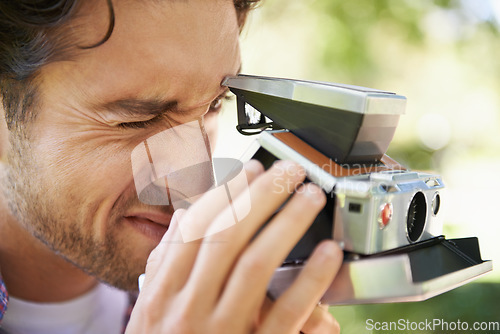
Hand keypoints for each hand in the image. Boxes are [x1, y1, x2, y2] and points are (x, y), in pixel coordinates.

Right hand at [126, 160, 342, 333]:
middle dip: (260, 195)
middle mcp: (187, 308)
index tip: (250, 170)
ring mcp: (221, 331)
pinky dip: (310, 279)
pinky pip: (287, 314)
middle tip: (288, 171)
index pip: (193, 228)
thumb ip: (165, 263)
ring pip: (256, 264)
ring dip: (286, 223)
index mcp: (161, 294)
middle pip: (226, 236)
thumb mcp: (149, 312)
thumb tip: (183, 217)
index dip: (224, 193)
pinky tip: (329, 254)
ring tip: (309, 196)